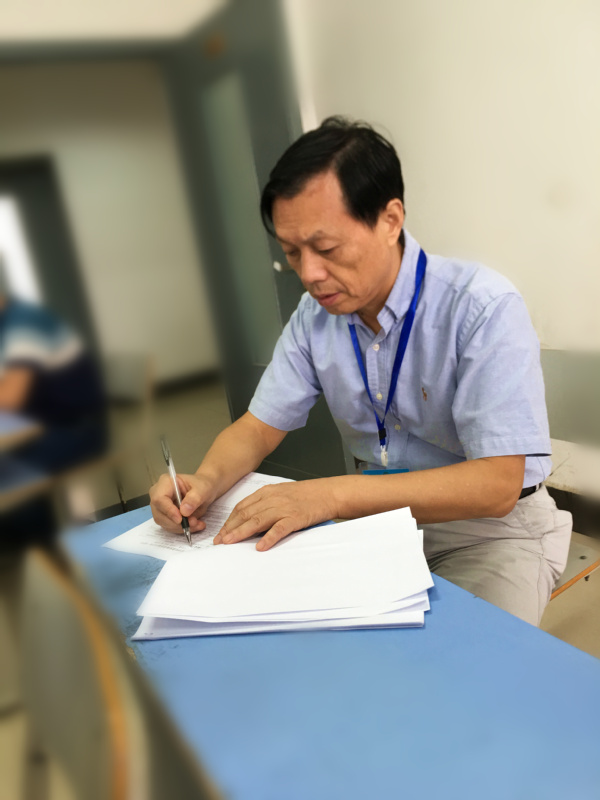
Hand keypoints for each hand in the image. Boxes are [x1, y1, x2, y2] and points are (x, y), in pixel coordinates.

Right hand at [150, 473, 215, 533]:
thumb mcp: (203, 489)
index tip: (180, 519)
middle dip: (176, 523)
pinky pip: (169, 526)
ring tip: (197, 523)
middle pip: (159, 513)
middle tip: (194, 523)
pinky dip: (182, 529)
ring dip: (180, 527)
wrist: (204, 491)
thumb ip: (194, 499)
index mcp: (165, 482)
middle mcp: (158, 494)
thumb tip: (184, 512)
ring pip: (164, 522)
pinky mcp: (164, 516)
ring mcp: (160, 506)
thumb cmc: (202, 485)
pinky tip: (194, 525)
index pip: (159, 499)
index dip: (168, 511)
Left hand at [213, 479, 337, 550]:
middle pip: (246, 514)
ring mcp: (284, 508)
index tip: (221, 533)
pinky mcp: (296, 518)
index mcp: (267, 492)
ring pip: (257, 521)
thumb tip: (249, 521)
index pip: (242, 507)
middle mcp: (273, 499)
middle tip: (219, 542)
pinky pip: (279, 529)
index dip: (229, 521)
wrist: (328, 493)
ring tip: (230, 543)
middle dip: (230, 528)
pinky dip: (269, 538)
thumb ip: (266, 504)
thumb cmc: (306, 495)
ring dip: (241, 532)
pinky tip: (260, 546)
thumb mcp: (282, 494)